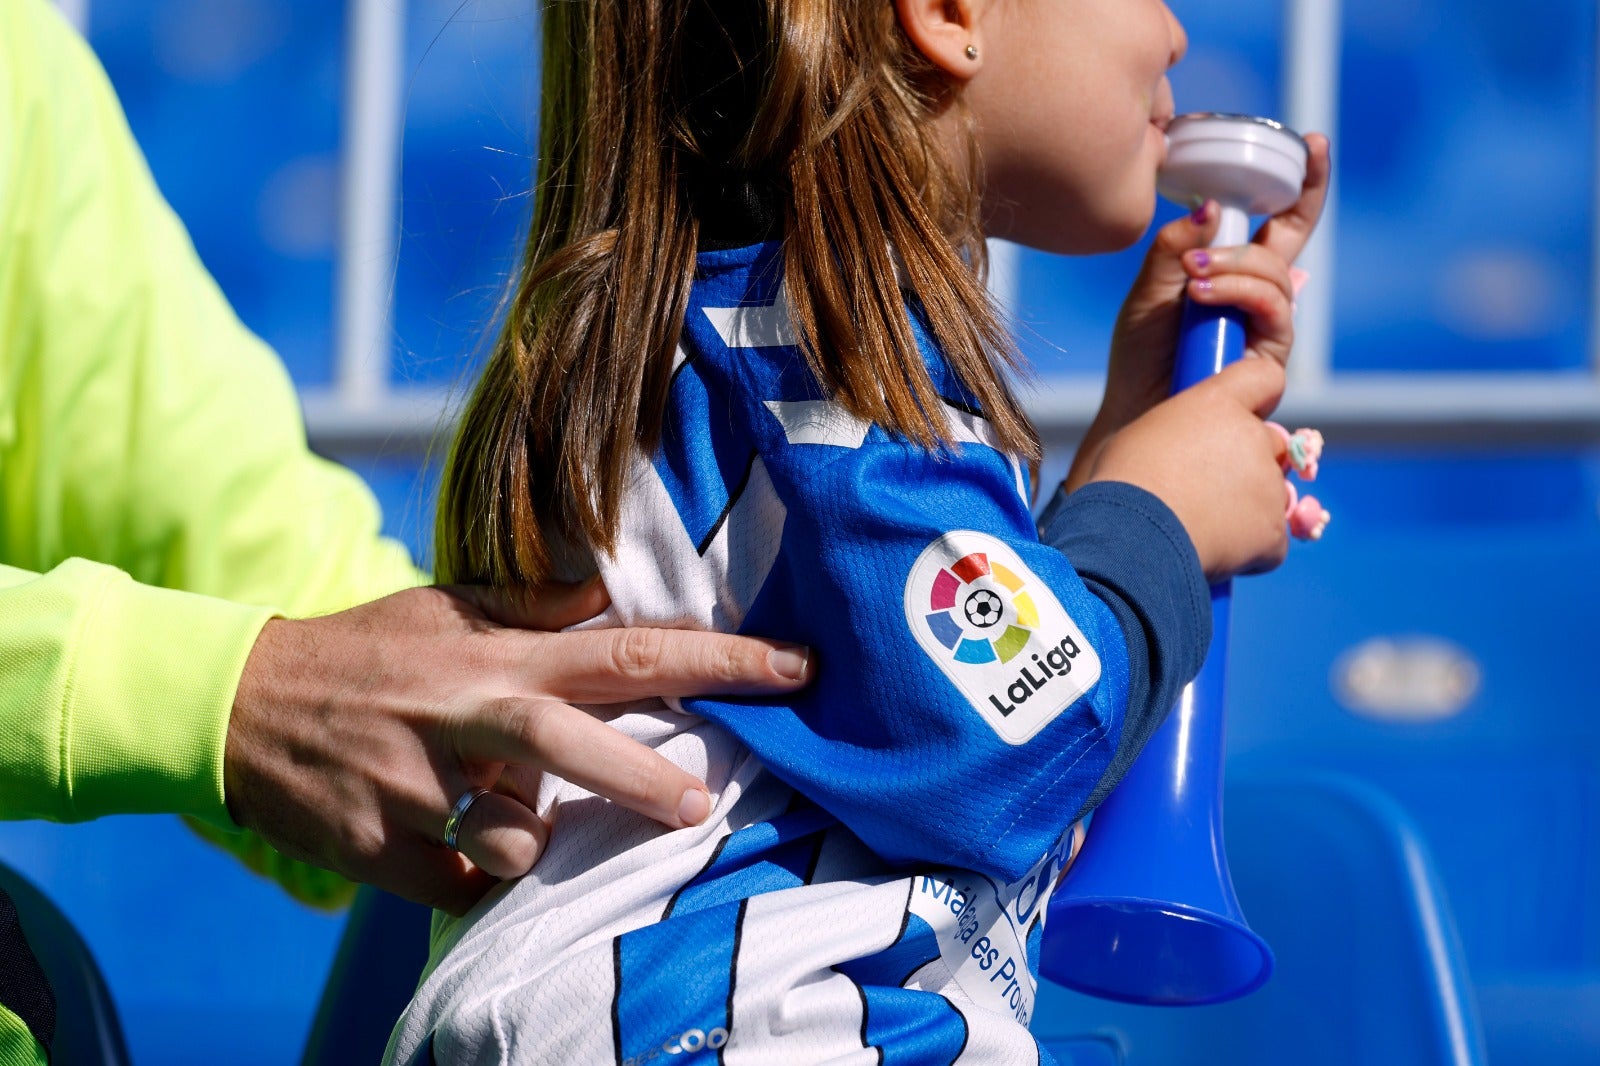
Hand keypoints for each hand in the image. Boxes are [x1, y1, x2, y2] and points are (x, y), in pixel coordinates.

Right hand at [223, 581, 813, 914]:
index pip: (630, 652)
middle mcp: (470, 716)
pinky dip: (478, 879)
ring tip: (495, 814)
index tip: (798, 669)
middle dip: (646, 781)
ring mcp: (424, 786)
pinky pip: (464, 885)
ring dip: (532, 841)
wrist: (239, 705)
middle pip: (575, 747)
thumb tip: (609, 591)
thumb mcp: (446, 607)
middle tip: (698, 807)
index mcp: (499, 657)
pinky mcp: (384, 847)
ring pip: (518, 838)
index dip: (722, 660)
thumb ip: (533, 607)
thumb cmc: (365, 654)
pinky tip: (454, 849)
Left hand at [1068, 134, 1330, 492]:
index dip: (1301, 186)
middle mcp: (1258, 300)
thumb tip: (1214, 206)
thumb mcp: (1150, 290)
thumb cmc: (1141, 356)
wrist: (1134, 412)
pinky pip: (1273, 312)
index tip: (1314, 143)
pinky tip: (1201, 294)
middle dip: (1259, 229)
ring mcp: (1267, 329)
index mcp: (1233, 276)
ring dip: (1235, 268)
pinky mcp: (1271, 359)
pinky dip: (1238, 294)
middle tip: (1212, 233)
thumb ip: (1177, 247)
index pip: (1278, 225)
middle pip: (1287, 246)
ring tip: (1193, 278)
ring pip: (1276, 277)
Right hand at [1083, 356, 1291, 582]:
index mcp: (1217, 404)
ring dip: (1248, 508)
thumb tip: (1189, 449)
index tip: (1243, 417)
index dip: (1258, 398)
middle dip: (1249, 464)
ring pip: (1272, 495)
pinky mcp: (1272, 530)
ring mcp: (1268, 484)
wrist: (1133, 538)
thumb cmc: (1123, 484)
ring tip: (1200, 522)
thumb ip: (1185, 431)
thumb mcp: (1143, 435)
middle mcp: (1252, 436)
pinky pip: (1271, 540)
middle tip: (1207, 487)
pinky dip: (1249, 549)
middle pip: (1271, 444)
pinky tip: (1212, 547)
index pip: (1264, 377)